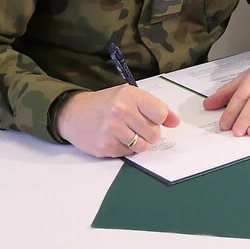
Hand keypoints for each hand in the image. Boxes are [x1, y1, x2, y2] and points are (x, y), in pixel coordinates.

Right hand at [56, 84, 179, 157]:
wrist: (73, 114)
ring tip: (126, 133)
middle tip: (136, 127)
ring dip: (139, 143)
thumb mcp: (129, 97)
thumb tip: (176, 122)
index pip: (160, 114)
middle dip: (149, 133)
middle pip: (154, 133)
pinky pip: (129, 154)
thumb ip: (154, 107)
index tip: (150, 117)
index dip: (158, 119)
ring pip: (143, 146)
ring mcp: (112, 130)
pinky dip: (126, 149)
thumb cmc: (105, 103)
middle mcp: (121, 111)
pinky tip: (115, 139)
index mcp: (129, 95)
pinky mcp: (106, 146)